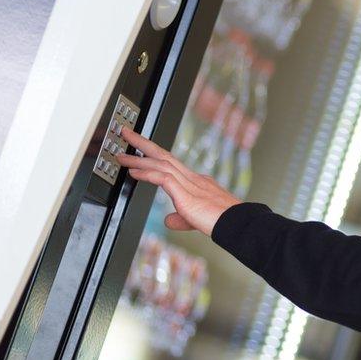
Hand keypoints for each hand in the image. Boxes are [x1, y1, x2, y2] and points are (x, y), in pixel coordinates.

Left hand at [115, 126, 241, 235]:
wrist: (238, 225)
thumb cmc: (223, 222)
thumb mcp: (196, 220)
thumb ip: (181, 219)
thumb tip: (168, 220)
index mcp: (197, 182)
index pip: (172, 164)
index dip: (155, 155)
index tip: (141, 150)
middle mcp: (193, 178)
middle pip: (164, 155)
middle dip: (143, 144)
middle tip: (127, 134)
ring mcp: (190, 184)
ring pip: (161, 163)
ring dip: (139, 157)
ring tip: (122, 155)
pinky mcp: (187, 195)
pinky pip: (163, 178)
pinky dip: (147, 173)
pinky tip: (134, 171)